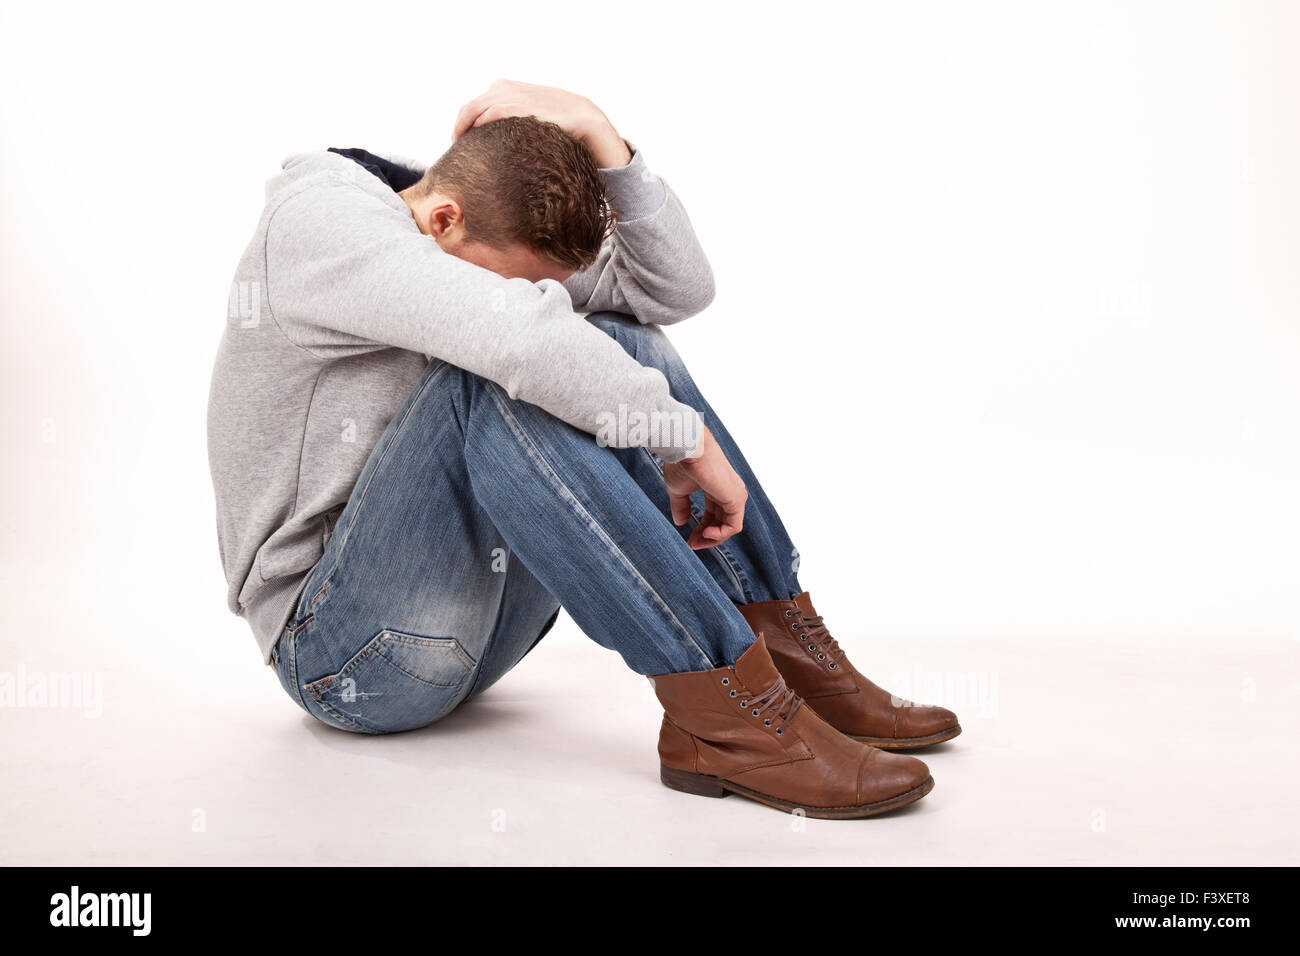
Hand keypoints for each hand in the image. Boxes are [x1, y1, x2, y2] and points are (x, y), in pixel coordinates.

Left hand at [452, 79, 631, 167]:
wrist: (582, 116)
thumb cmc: (556, 121)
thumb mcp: (529, 113)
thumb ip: (511, 120)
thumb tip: (497, 143)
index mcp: (503, 86)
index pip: (474, 105)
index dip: (464, 124)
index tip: (462, 142)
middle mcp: (502, 88)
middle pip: (468, 110)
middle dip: (460, 129)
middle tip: (457, 151)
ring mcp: (507, 95)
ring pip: (472, 113)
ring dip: (464, 132)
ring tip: (464, 153)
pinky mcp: (514, 106)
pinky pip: (486, 117)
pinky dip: (477, 131)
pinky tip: (476, 148)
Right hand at [662, 426, 747, 548]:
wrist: (686, 448)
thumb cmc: (681, 462)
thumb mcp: (678, 489)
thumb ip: (681, 506)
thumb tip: (680, 522)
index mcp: (717, 487)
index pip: (714, 514)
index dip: (701, 529)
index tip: (689, 539)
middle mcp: (729, 491)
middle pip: (722, 522)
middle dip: (706, 537)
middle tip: (692, 544)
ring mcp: (735, 495)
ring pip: (729, 527)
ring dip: (712, 539)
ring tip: (696, 542)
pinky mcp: (736, 499)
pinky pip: (733, 526)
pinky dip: (720, 535)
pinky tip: (705, 534)